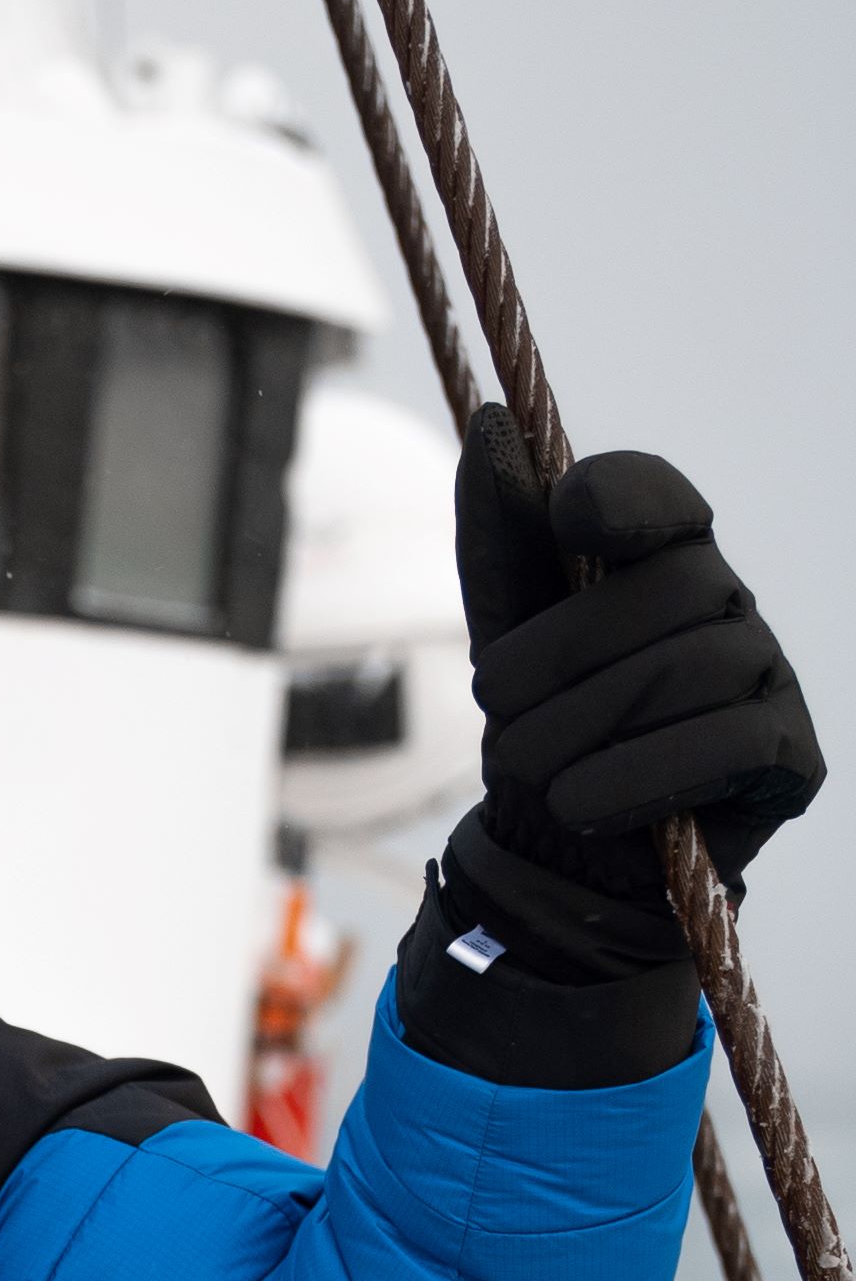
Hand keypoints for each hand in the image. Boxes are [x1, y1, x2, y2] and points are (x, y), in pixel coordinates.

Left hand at [456, 407, 822, 898]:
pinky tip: (579, 801)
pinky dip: (636, 775)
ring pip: (689, 671)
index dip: (621, 497)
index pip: (659, 498)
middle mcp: (728, 605)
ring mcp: (769, 676)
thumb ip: (501, 539)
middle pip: (664, 594)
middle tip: (492, 705)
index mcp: (663, 562)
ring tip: (525, 768)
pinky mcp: (789, 755)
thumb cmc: (544, 727)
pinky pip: (725, 744)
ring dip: (582, 725)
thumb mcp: (505, 634)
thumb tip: (493, 426)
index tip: (565, 516)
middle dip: (559, 654)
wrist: (564, 853)